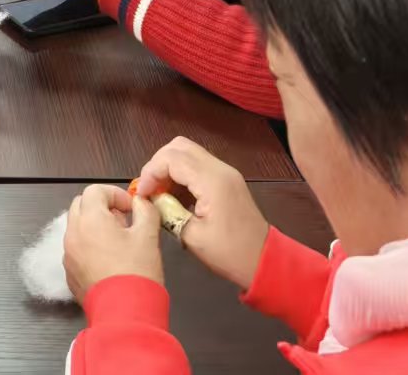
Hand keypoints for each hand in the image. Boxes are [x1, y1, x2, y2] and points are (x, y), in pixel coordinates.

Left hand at [62, 183, 163, 305]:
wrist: (126, 314)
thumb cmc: (137, 272)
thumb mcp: (148, 236)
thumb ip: (145, 211)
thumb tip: (141, 203)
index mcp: (90, 219)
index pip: (95, 190)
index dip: (115, 194)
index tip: (130, 207)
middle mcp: (73, 234)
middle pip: (81, 205)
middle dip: (101, 207)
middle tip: (123, 221)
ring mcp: (68, 254)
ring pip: (77, 227)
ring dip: (94, 226)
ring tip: (118, 242)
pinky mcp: (69, 273)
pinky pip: (76, 249)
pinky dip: (88, 246)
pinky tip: (109, 261)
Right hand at [139, 138, 270, 291]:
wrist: (264, 261)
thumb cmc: (229, 253)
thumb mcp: (192, 236)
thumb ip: (168, 212)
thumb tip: (151, 200)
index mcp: (212, 181)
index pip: (171, 158)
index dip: (151, 172)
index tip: (143, 194)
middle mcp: (220, 169)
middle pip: (179, 147)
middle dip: (158, 165)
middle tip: (150, 189)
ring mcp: (225, 173)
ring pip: (188, 153)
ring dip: (170, 169)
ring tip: (161, 195)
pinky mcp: (227, 181)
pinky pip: (198, 166)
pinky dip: (182, 175)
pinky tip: (176, 198)